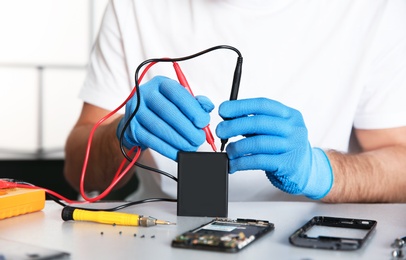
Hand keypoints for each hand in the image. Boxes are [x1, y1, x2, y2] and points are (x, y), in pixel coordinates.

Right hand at [117, 76, 213, 160]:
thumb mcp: (179, 100)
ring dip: (178, 140)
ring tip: (191, 146)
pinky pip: (152, 141)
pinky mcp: (132, 128)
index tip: (203, 121)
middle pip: (168, 112)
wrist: (138, 119)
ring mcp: (136, 111)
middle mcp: (145, 94)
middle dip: (187, 128)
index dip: (192, 108)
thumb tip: (207, 108)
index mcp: (160, 83)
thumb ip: (195, 103)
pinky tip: (178, 153)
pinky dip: (167, 149)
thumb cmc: (164, 109)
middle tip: (199, 138)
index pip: (177, 93)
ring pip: (159, 128)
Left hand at [216, 98, 332, 198]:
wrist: (306, 170)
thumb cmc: (284, 146)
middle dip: (234, 126)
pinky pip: (258, 161)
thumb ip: (255, 122)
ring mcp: (292, 147)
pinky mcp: (286, 165)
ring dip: (237, 147)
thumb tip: (227, 118)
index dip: (240, 106)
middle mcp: (293, 128)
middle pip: (258, 122)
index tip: (223, 110)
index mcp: (289, 114)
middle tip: (220, 131)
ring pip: (257, 143)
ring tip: (228, 151)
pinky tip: (233, 164)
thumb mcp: (274, 129)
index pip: (262, 104)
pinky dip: (241, 162)